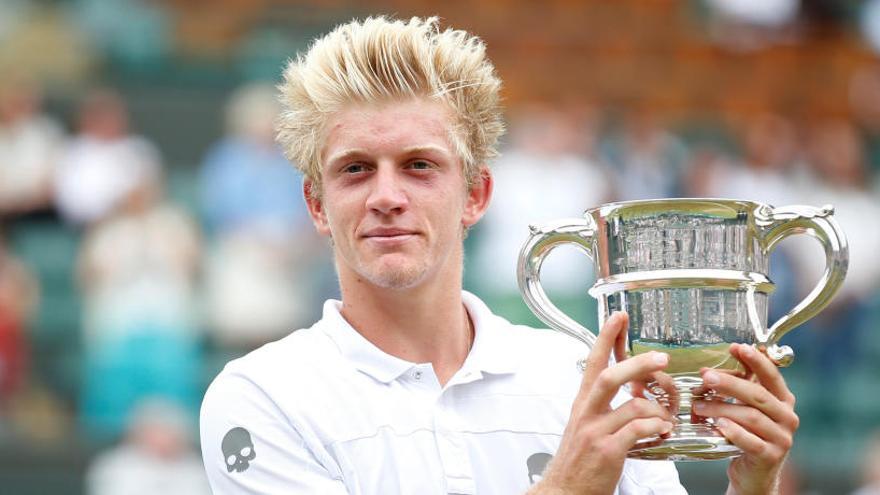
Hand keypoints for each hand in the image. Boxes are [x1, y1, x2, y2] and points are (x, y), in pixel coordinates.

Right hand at [530, 312, 674, 494]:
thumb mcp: (585, 427)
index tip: (619, 317)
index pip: (593, 362)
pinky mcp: (608, 451)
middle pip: (609, 377)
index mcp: (583, 404)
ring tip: (667, 419)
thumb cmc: (579, 463)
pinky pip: (638, 431)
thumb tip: (635, 394)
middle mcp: (587, 414)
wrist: (563, 491)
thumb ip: (606, 408)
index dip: (606, 338)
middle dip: (638, 364)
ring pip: (632, 406)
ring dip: (658, 411)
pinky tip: (663, 432)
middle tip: (661, 358)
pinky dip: (656, 429)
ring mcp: (596, 432)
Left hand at [693, 343, 798, 494]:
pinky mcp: (770, 456)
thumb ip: (738, 390)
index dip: (756, 360)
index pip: (772, 376)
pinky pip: (751, 441)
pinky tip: (719, 426)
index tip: (737, 347)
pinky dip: (734, 432)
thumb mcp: (747, 409)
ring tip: (698, 406)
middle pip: (758, 395)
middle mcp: (787, 417)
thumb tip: (708, 370)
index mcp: (783, 401)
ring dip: (722, 408)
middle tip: (706, 377)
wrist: (753, 474)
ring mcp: (782, 438)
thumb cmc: (747, 435)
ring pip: (750, 417)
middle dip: (730, 383)